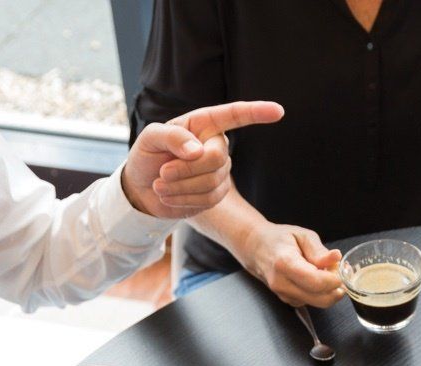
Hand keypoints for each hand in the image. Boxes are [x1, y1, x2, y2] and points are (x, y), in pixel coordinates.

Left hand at [122, 101, 283, 218]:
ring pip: (211, 182)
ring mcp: (218, 171)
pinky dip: (183, 199)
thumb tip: (197, 150)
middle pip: (217, 158)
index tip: (278, 111)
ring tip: (160, 185)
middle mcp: (216, 145)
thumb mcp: (149, 138)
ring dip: (180, 186)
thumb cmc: (147, 156)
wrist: (142, 189)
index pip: (234, 116)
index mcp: (203, 124)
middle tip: (162, 173)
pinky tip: (169, 196)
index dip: (256, 113)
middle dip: (186, 169)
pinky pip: (208, 199)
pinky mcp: (216, 193)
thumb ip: (172, 137)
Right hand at [236, 222, 344, 307]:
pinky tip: (317, 279)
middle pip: (320, 299)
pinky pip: (312, 302)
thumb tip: (336, 258)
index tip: (341, 272)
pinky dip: (320, 293)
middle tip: (339, 273)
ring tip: (326, 272)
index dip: (334, 280)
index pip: (315, 282)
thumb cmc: (280, 239)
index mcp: (285, 263)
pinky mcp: (287, 300)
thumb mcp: (302, 235)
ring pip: (318, 303)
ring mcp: (283, 294)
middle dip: (336, 289)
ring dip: (329, 291)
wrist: (256, 248)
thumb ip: (319, 250)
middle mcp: (282, 283)